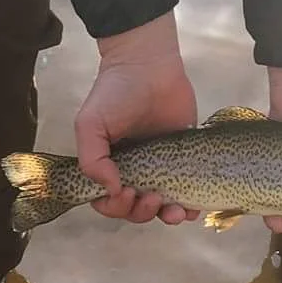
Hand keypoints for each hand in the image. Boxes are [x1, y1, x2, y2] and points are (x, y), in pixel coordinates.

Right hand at [75, 13, 198, 224]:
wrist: (149, 65)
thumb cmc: (115, 93)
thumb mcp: (90, 124)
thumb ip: (92, 159)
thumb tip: (111, 190)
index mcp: (108, 166)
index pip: (107, 202)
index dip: (115, 207)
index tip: (126, 192)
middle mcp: (134, 171)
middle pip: (134, 210)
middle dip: (141, 212)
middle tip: (150, 197)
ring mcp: (161, 167)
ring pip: (162, 208)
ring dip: (166, 216)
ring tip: (174, 210)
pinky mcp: (185, 159)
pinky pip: (188, 193)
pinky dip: (189, 207)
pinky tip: (191, 208)